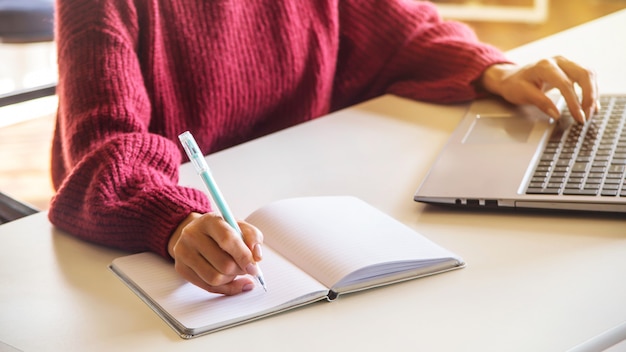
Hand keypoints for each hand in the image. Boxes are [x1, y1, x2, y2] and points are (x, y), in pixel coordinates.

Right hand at [168, 212, 263, 294]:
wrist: (196, 233)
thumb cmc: (221, 231)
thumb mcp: (239, 226)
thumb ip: (253, 237)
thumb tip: (257, 256)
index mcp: (210, 221)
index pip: (228, 240)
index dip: (244, 256)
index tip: (254, 266)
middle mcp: (192, 234)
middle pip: (223, 264)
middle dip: (240, 270)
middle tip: (245, 267)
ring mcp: (183, 252)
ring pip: (215, 279)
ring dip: (231, 279)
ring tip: (234, 270)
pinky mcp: (181, 268)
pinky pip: (207, 287)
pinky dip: (224, 287)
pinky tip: (229, 280)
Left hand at [480, 56, 598, 122]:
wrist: (511, 77)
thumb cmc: (514, 85)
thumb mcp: (523, 94)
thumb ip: (541, 103)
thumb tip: (557, 114)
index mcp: (545, 66)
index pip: (565, 84)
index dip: (574, 102)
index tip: (579, 117)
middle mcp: (558, 61)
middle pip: (584, 74)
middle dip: (589, 96)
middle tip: (587, 115)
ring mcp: (566, 63)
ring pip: (589, 74)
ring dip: (593, 93)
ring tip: (590, 111)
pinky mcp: (570, 69)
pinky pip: (587, 77)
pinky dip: (592, 90)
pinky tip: (591, 104)